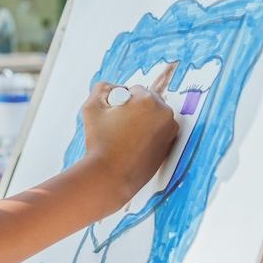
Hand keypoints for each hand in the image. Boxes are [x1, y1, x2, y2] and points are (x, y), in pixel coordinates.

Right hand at [80, 63, 179, 209]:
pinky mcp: (170, 146)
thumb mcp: (92, 108)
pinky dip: (147, 134)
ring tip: (124, 136)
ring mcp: (170, 132)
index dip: (120, 100)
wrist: (111, 175)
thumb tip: (111, 87)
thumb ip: (100, 88)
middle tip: (117, 124)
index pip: (134, 90)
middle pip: (148, 102)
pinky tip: (132, 144)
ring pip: (154, 117)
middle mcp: (165, 114)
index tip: (112, 114)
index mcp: (149, 101)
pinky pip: (158, 132)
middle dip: (134, 109)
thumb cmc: (100, 141)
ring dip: (141, 120)